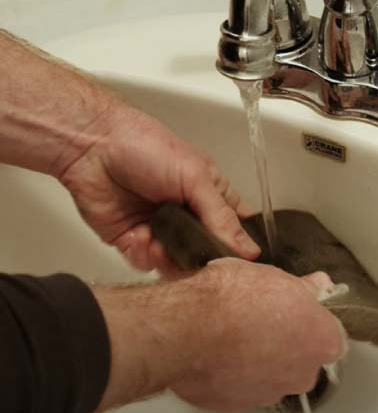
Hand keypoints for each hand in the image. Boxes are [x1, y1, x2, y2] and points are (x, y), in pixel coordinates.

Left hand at [59, 97, 260, 271]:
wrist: (93, 147)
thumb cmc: (148, 148)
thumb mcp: (196, 178)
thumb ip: (222, 217)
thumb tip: (250, 250)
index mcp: (211, 196)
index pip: (236, 229)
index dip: (239, 247)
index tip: (238, 262)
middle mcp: (189, 216)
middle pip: (207, 254)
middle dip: (200, 258)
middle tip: (192, 254)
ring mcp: (162, 231)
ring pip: (178, 265)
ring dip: (170, 259)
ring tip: (159, 242)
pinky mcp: (134, 241)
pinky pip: (148, 264)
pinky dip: (145, 255)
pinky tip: (139, 236)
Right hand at [94, 258, 346, 411]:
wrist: (186, 328)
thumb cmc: (232, 299)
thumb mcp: (275, 277)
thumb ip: (305, 288)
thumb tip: (318, 284)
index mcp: (321, 341)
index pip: (332, 335)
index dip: (313, 320)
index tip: (299, 308)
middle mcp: (302, 374)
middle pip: (303, 357)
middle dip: (288, 340)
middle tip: (265, 316)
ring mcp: (270, 392)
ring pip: (273, 372)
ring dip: (261, 356)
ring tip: (237, 330)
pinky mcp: (238, 404)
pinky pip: (245, 384)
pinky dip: (236, 370)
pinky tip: (221, 348)